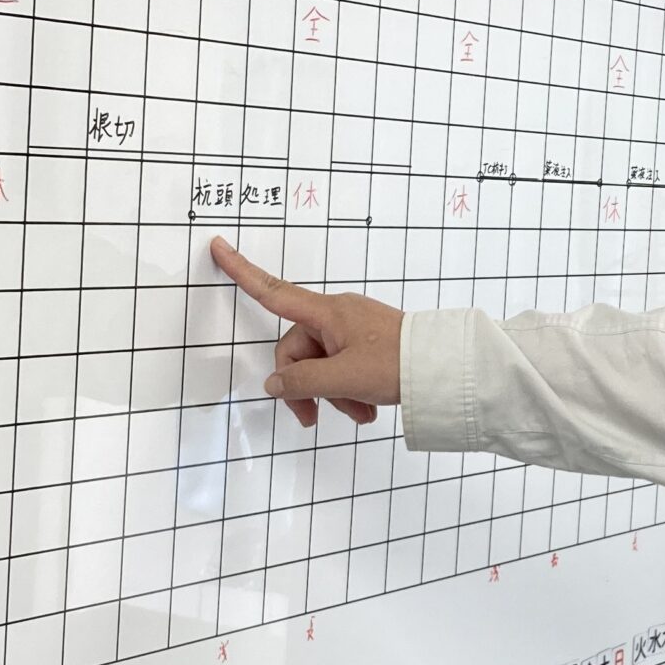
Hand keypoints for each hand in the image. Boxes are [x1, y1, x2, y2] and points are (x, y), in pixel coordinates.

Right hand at [208, 236, 403, 429]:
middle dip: (306, 387)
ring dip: (333, 395)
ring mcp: (354, 331)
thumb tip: (274, 384)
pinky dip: (349, 391)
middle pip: (298, 351)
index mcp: (328, 312)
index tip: (218, 245)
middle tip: (314, 419)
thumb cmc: (399, 364)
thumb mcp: (344, 378)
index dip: (242, 271)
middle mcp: (338, 316)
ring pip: (322, 365)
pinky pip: (344, 368)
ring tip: (359, 415)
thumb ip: (302, 382)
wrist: (446, 370)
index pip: (274, 291)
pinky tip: (367, 410)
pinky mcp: (369, 346)